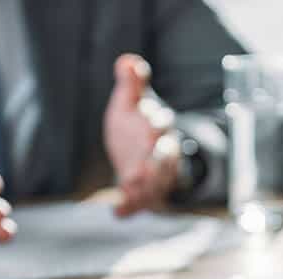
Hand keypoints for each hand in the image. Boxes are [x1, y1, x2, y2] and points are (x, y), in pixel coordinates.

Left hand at [104, 54, 179, 216]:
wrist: (143, 158)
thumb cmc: (135, 127)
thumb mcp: (130, 104)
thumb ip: (131, 85)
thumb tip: (127, 61)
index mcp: (158, 128)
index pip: (160, 123)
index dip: (154, 120)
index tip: (146, 118)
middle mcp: (162, 153)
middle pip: (165, 154)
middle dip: (158, 157)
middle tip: (145, 160)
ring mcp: (155, 176)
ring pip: (157, 182)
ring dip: (146, 186)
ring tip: (131, 186)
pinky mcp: (145, 195)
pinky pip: (140, 204)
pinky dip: (130, 209)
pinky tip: (117, 213)